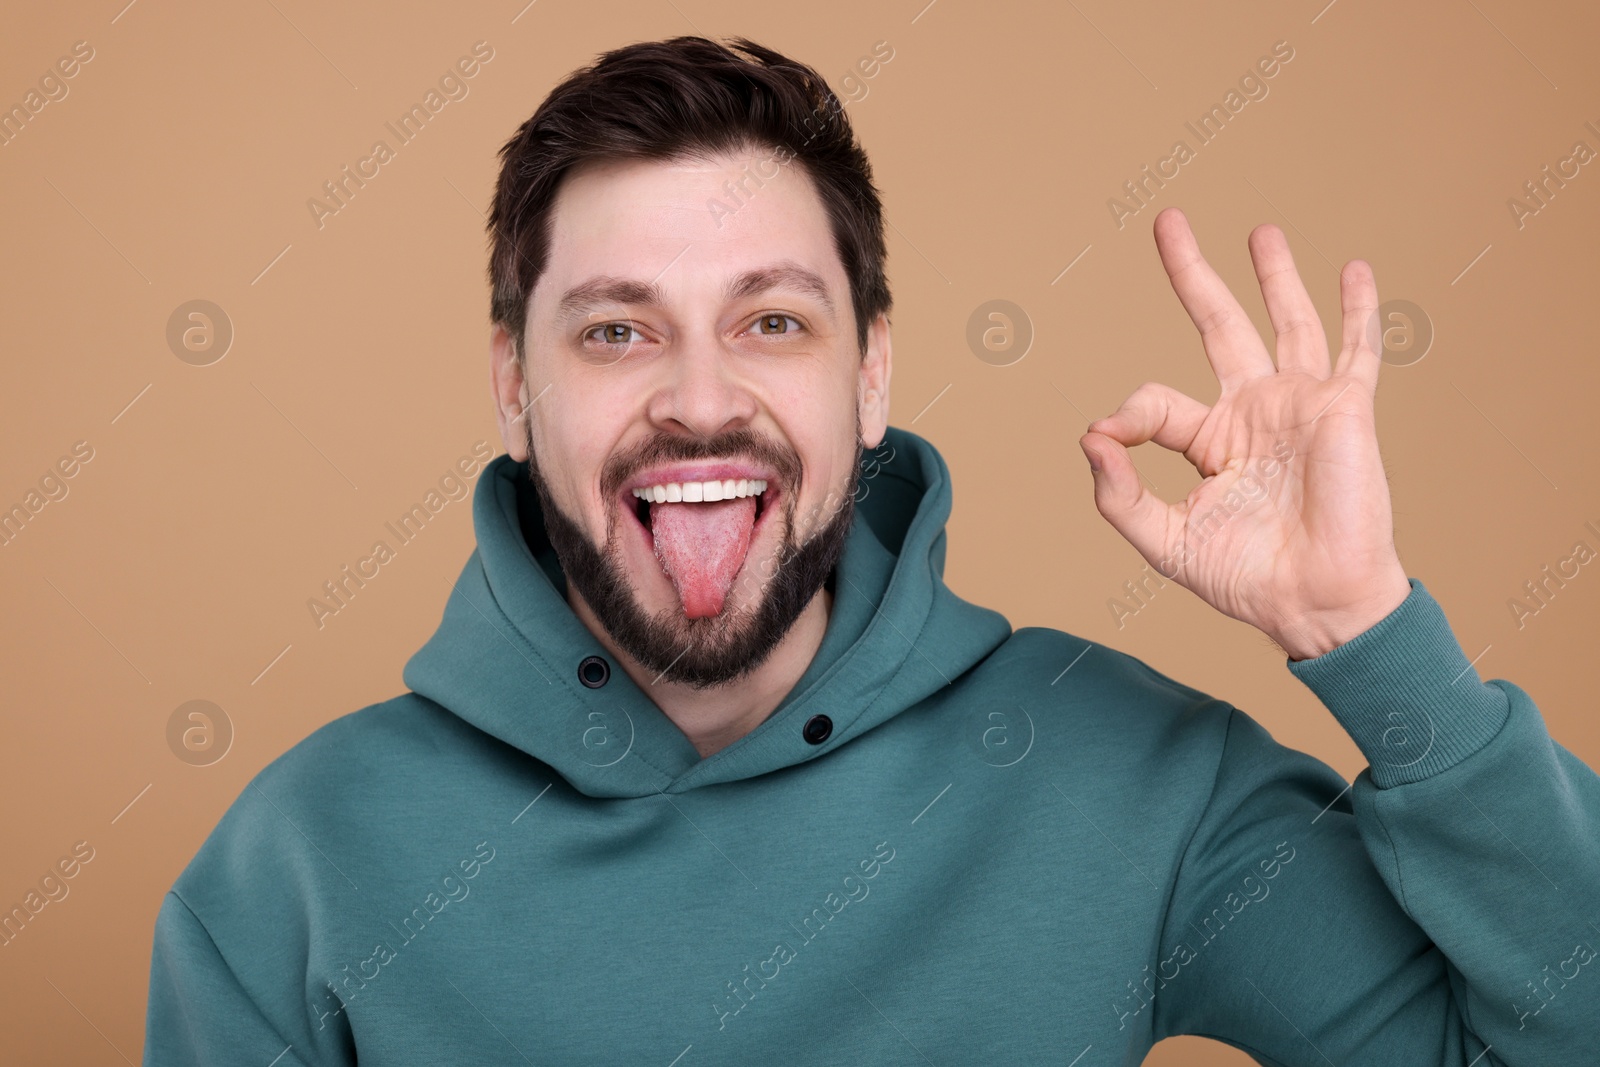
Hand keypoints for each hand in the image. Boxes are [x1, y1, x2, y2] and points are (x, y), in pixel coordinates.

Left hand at [1080, 207, 1410, 660]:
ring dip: (1274, 276)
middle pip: (1218, 325)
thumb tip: (1090, 436)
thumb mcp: (1162, 540)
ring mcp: (1300, 406)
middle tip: (1168, 220)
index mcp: (1210, 440)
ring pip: (1286, 323)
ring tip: (1260, 232)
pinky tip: (1353, 270)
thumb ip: (1119, 494)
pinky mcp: (1344, 408)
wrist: (1312, 601)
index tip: (1107, 438)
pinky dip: (1358, 309)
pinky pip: (1355, 349)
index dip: (1124, 415)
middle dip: (1193, 275)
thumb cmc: (1244, 578)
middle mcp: (1254, 413)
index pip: (1155, 402)